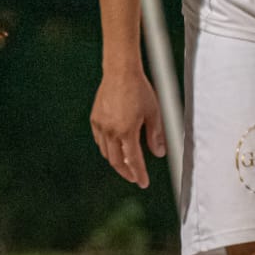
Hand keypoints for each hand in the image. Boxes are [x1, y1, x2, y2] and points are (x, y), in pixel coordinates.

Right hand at [90, 69, 166, 187]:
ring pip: (106, 152)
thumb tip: (159, 152)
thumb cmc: (139, 89)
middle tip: (134, 177)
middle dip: (126, 172)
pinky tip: (114, 147)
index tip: (143, 183)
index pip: (133, 160)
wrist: (120, 72)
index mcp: (126, 131)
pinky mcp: (95, 118)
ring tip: (126, 163)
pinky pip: (99, 140)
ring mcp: (100, 125)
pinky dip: (107, 148)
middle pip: (116, 161)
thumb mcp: (153, 112)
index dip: (139, 174)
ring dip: (116, 160)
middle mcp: (110, 130)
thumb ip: (156, 135)